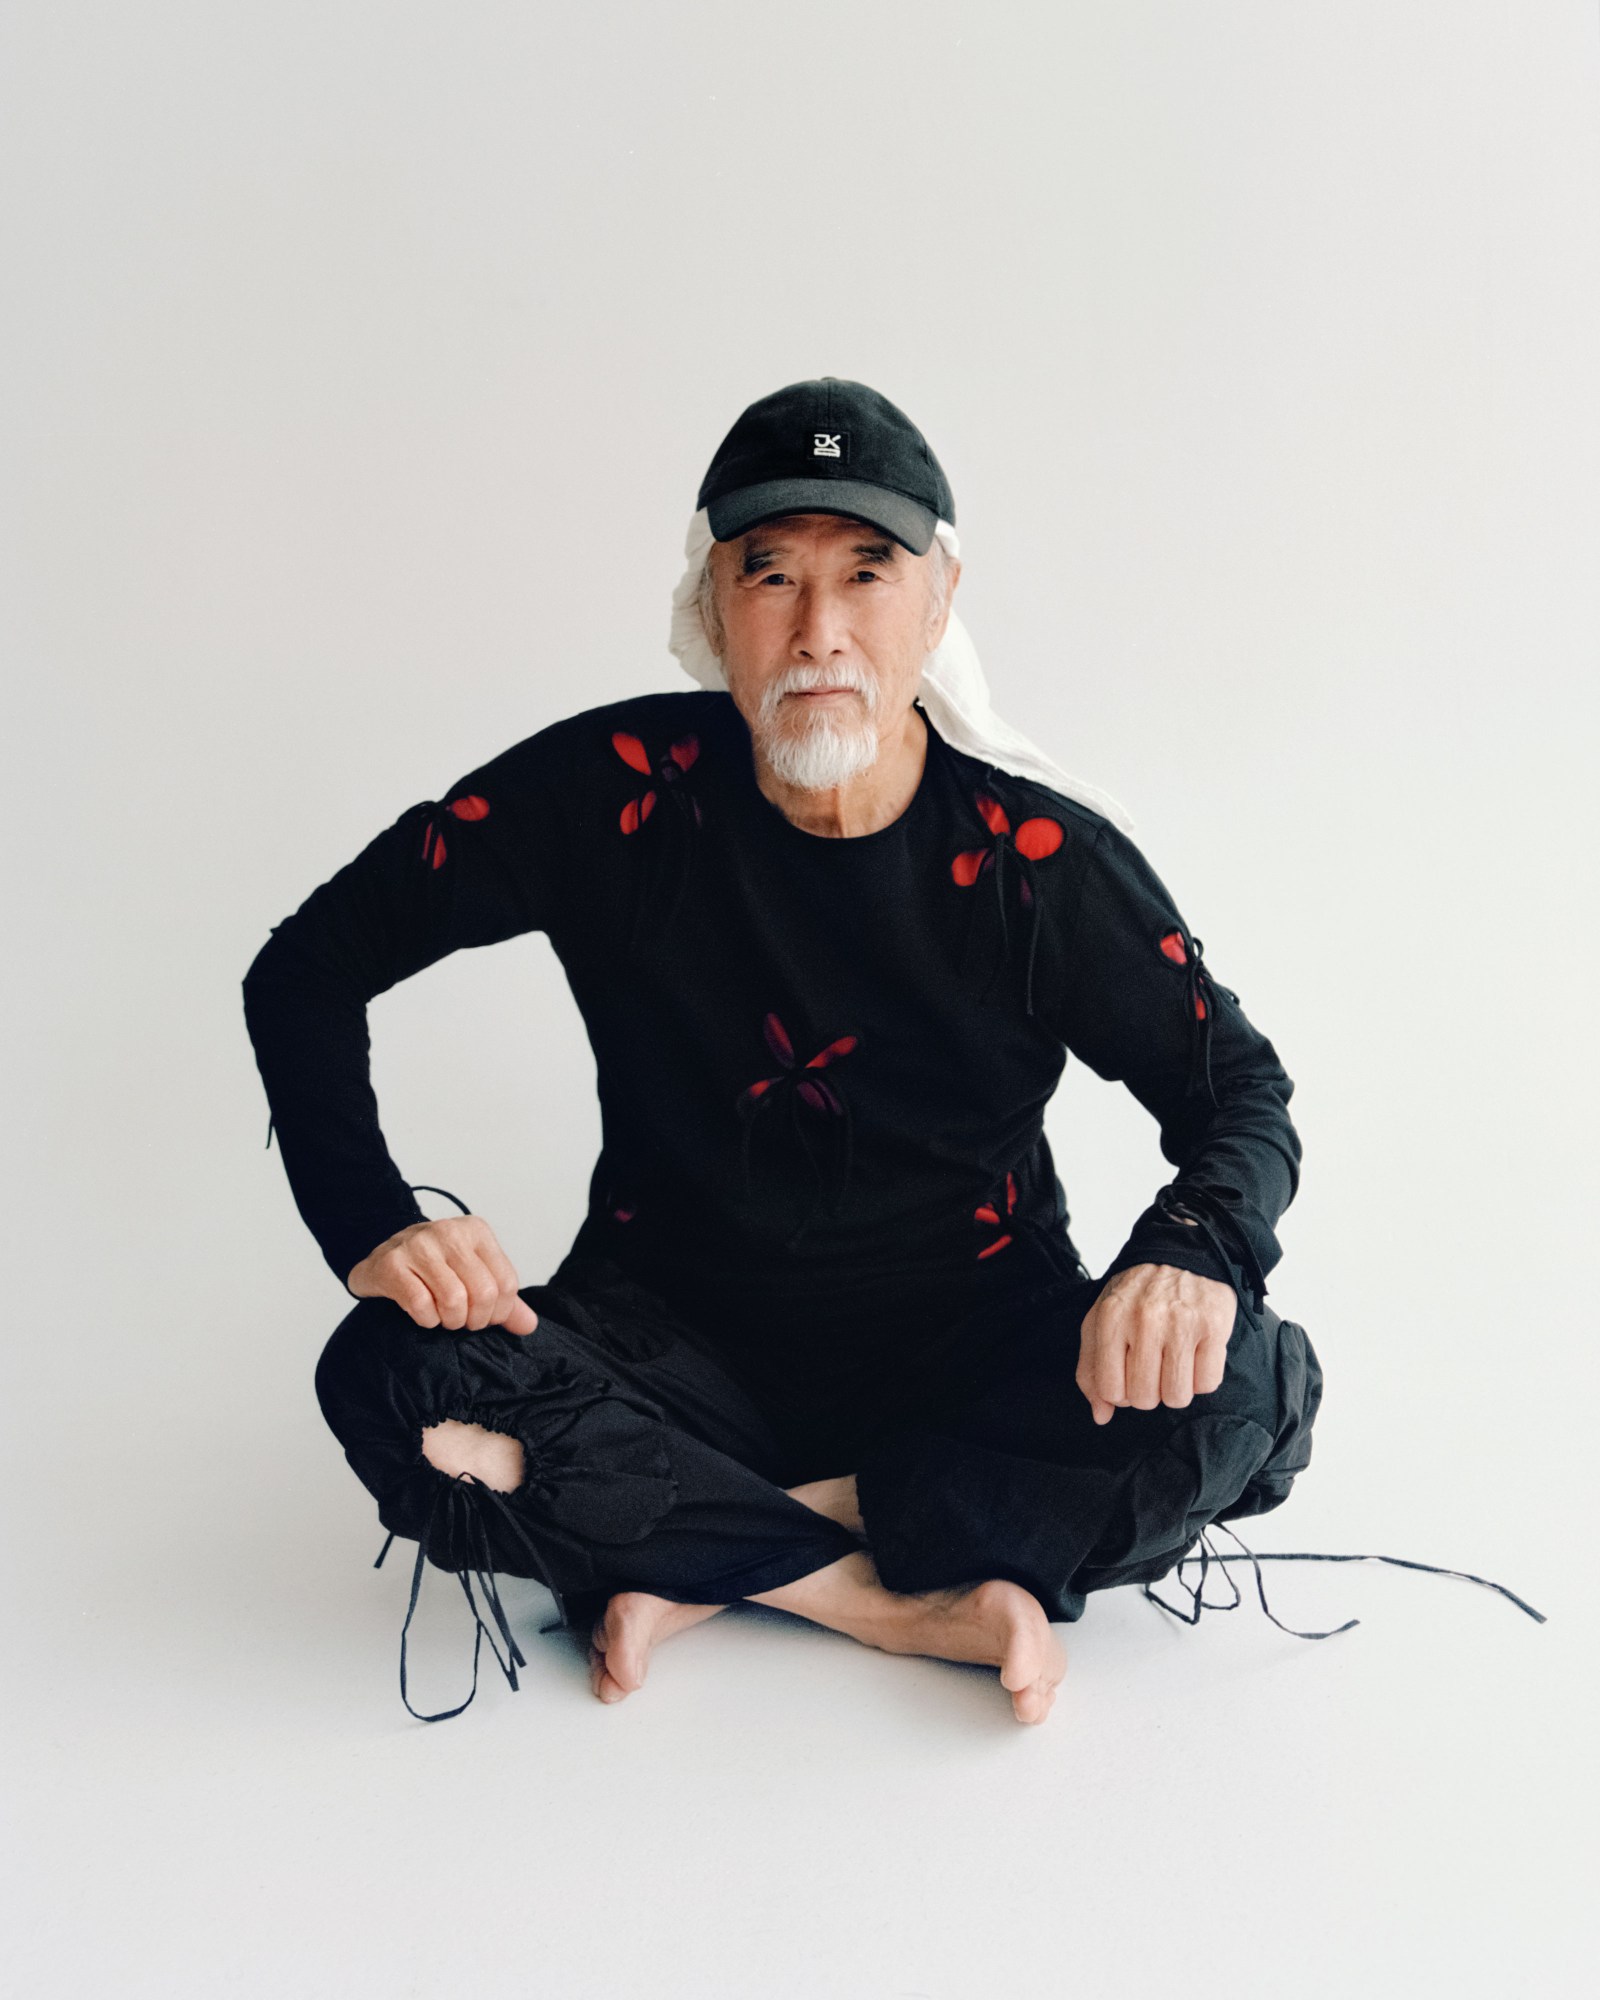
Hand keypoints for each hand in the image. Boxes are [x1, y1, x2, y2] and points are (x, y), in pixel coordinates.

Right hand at [347, 1215, 538, 1334]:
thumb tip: (529, 1326)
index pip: (506, 1282)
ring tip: (443, 1318)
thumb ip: (503, 1299)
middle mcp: (449, 1232)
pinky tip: (424, 1314)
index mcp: (476, 1231)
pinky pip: (421, 1305)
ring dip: (450, 1321)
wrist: (381, 1258)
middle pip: (484, 1293)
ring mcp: (418, 1245)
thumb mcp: (472, 1275)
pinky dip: (427, 1320)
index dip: (499, 1312)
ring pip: (454, 1300)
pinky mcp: (392, 1264)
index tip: (485, 1317)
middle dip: (475, 1320)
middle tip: (463, 1321)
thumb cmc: (433, 1269)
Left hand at [1075, 1262, 1235, 1424]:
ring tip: (1174, 1363)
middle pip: (1144, 1398)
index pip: (1110, 1389)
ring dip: (1175, 1389)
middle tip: (1154, 1367)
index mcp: (1111, 1317)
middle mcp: (1145, 1320)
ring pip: (1177, 1396)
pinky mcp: (1214, 1326)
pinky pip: (1207, 1384)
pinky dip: (1202, 1379)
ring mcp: (1181, 1323)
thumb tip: (1100, 1415)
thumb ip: (1091, 1368)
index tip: (1128, 1376)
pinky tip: (1195, 1356)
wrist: (1184, 1251)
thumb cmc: (1138, 1292)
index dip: (1120, 1393)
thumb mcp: (1102, 1319)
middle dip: (1148, 1392)